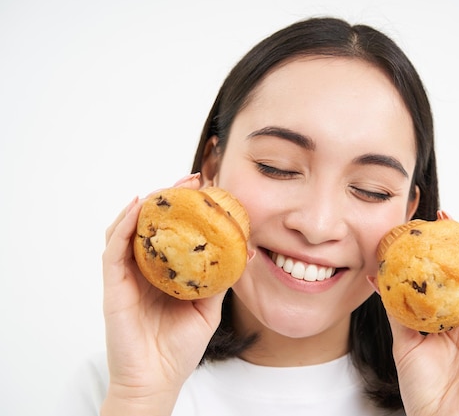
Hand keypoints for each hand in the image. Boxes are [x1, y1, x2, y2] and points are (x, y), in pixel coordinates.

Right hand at [100, 174, 227, 415]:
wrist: (158, 380)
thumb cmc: (179, 349)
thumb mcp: (207, 309)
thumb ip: (218, 282)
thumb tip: (242, 254)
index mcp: (164, 274)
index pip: (171, 233)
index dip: (185, 210)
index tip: (206, 190)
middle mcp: (143, 271)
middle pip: (149, 225)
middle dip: (167, 199)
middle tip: (190, 181)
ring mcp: (126, 277)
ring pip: (127, 230)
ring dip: (145, 206)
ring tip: (166, 190)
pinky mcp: (113, 287)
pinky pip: (113, 250)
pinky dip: (123, 225)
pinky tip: (138, 208)